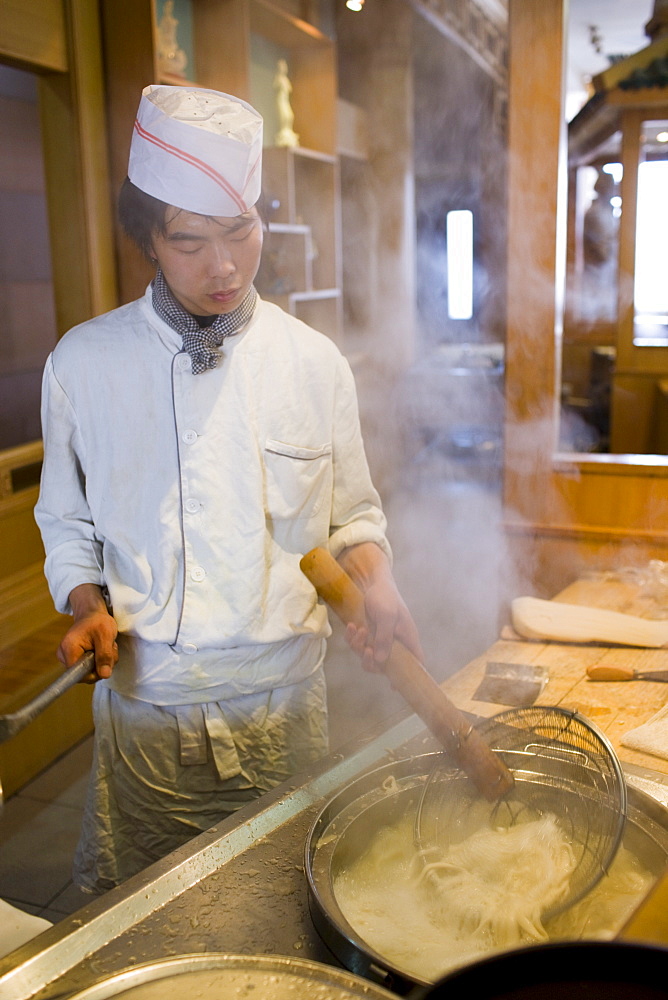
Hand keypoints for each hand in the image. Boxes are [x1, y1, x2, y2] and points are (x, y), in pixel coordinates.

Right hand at [58, 584, 118, 681]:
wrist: (92, 613)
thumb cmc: (98, 621)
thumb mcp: (106, 635)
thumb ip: (105, 655)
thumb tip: (104, 675)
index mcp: (69, 648)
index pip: (79, 675)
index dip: (95, 673)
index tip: (105, 661)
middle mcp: (64, 656)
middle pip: (85, 674)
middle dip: (101, 665)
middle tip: (109, 649)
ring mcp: (68, 658)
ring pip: (89, 672)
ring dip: (103, 662)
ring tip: (106, 646)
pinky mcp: (74, 659)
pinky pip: (89, 668)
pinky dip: (100, 661)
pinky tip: (102, 649)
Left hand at [338, 543, 423, 672]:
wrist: (373, 582)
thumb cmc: (386, 597)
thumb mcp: (387, 616)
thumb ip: (385, 638)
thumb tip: (381, 661)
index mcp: (407, 640)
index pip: (415, 663)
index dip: (409, 677)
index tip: (395, 687)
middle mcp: (395, 643)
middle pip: (385, 666)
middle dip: (372, 661)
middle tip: (367, 649)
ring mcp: (381, 640)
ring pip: (369, 657)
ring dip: (360, 647)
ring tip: (358, 629)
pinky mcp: (368, 635)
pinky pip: (358, 645)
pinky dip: (352, 639)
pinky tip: (351, 626)